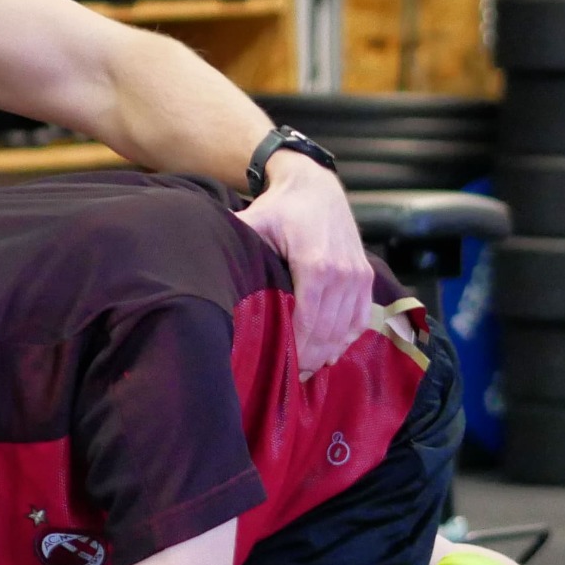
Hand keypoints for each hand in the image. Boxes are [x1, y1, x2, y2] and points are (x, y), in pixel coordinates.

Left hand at [235, 151, 373, 373]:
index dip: (296, 350)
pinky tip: (330, 352)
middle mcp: (342, 273)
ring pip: (346, 329)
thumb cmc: (280, 208)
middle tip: (291, 378)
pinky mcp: (366, 277)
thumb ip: (235, 244)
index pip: (308, 321)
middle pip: (327, 331)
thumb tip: (199, 263)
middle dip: (309, 358)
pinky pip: (362, 319)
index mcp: (315, 265)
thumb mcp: (254, 222)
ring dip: (328, 353)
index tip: (283, 369)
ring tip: (307, 370)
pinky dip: (347, 338)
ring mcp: (358, 276)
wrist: (315, 186)